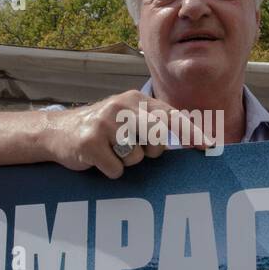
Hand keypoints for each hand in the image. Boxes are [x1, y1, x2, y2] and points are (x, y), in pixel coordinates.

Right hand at [43, 91, 211, 179]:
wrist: (57, 131)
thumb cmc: (102, 128)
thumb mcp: (129, 117)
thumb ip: (155, 123)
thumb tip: (194, 138)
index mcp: (135, 99)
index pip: (170, 116)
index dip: (191, 132)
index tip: (211, 147)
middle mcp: (121, 106)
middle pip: (157, 137)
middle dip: (151, 151)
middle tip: (131, 147)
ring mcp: (105, 124)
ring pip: (137, 158)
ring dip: (127, 162)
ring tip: (111, 150)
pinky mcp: (90, 143)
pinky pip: (117, 169)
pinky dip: (111, 170)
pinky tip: (99, 158)